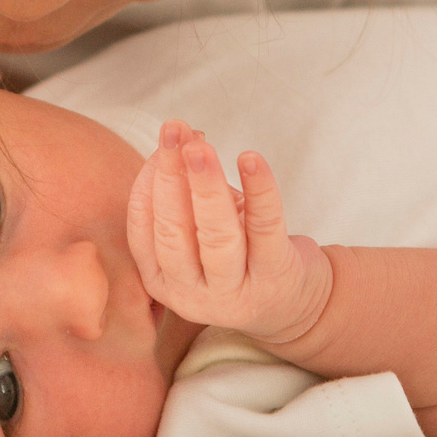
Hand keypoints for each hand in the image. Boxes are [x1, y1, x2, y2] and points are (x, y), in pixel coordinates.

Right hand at [125, 121, 330, 344]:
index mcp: (161, 281)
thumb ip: (187, 192)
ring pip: (215, 236)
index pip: (143, 228)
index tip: (164, 143)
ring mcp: (233, 293)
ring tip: (201, 146)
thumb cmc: (238, 257)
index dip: (149, 181)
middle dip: (171, 176)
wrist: (293, 304)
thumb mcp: (203, 231)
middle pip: (173, 232)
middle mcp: (190, 296)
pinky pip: (265, 228)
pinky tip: (250, 159)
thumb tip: (183, 136)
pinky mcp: (275, 278)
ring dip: (206, 185)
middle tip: (175, 131)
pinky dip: (259, 190)